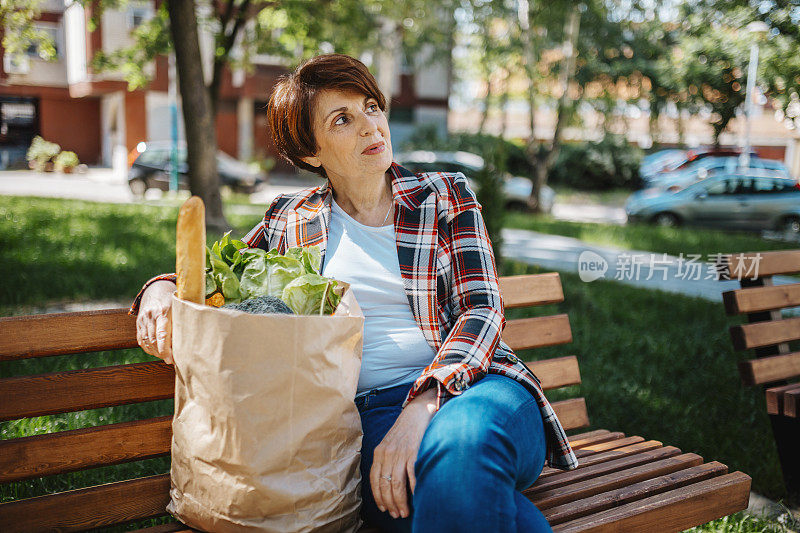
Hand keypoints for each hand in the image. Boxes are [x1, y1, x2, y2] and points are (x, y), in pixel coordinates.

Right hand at [136, 280, 176, 363]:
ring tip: (165, 357)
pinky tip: (157, 351)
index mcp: (164, 311)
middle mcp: (151, 315)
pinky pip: (141, 340)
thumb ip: (184, 320)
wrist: (155, 289)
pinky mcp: (138, 323)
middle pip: (154, 340)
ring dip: (156, 352)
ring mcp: (143, 319)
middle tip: (171, 360)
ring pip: (146, 341)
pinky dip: (149, 348)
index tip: (172, 359)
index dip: (166, 349)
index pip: (163, 334)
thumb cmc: (174, 300)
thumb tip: (193, 339)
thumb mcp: (181, 306)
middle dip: (162, 353)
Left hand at [371, 387, 437, 518]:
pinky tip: (415, 498)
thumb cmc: (405, 431)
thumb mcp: (390, 444)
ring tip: (405, 512)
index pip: (374, 480)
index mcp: (379, 452)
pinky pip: (411, 476)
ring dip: (400, 502)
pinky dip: (413, 490)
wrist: (417, 412)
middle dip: (390, 503)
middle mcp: (387, 453)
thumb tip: (388, 482)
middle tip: (396, 514)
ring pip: (396, 484)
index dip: (378, 497)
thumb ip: (387, 460)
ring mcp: (400, 453)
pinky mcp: (414, 452)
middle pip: (385, 485)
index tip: (384, 508)